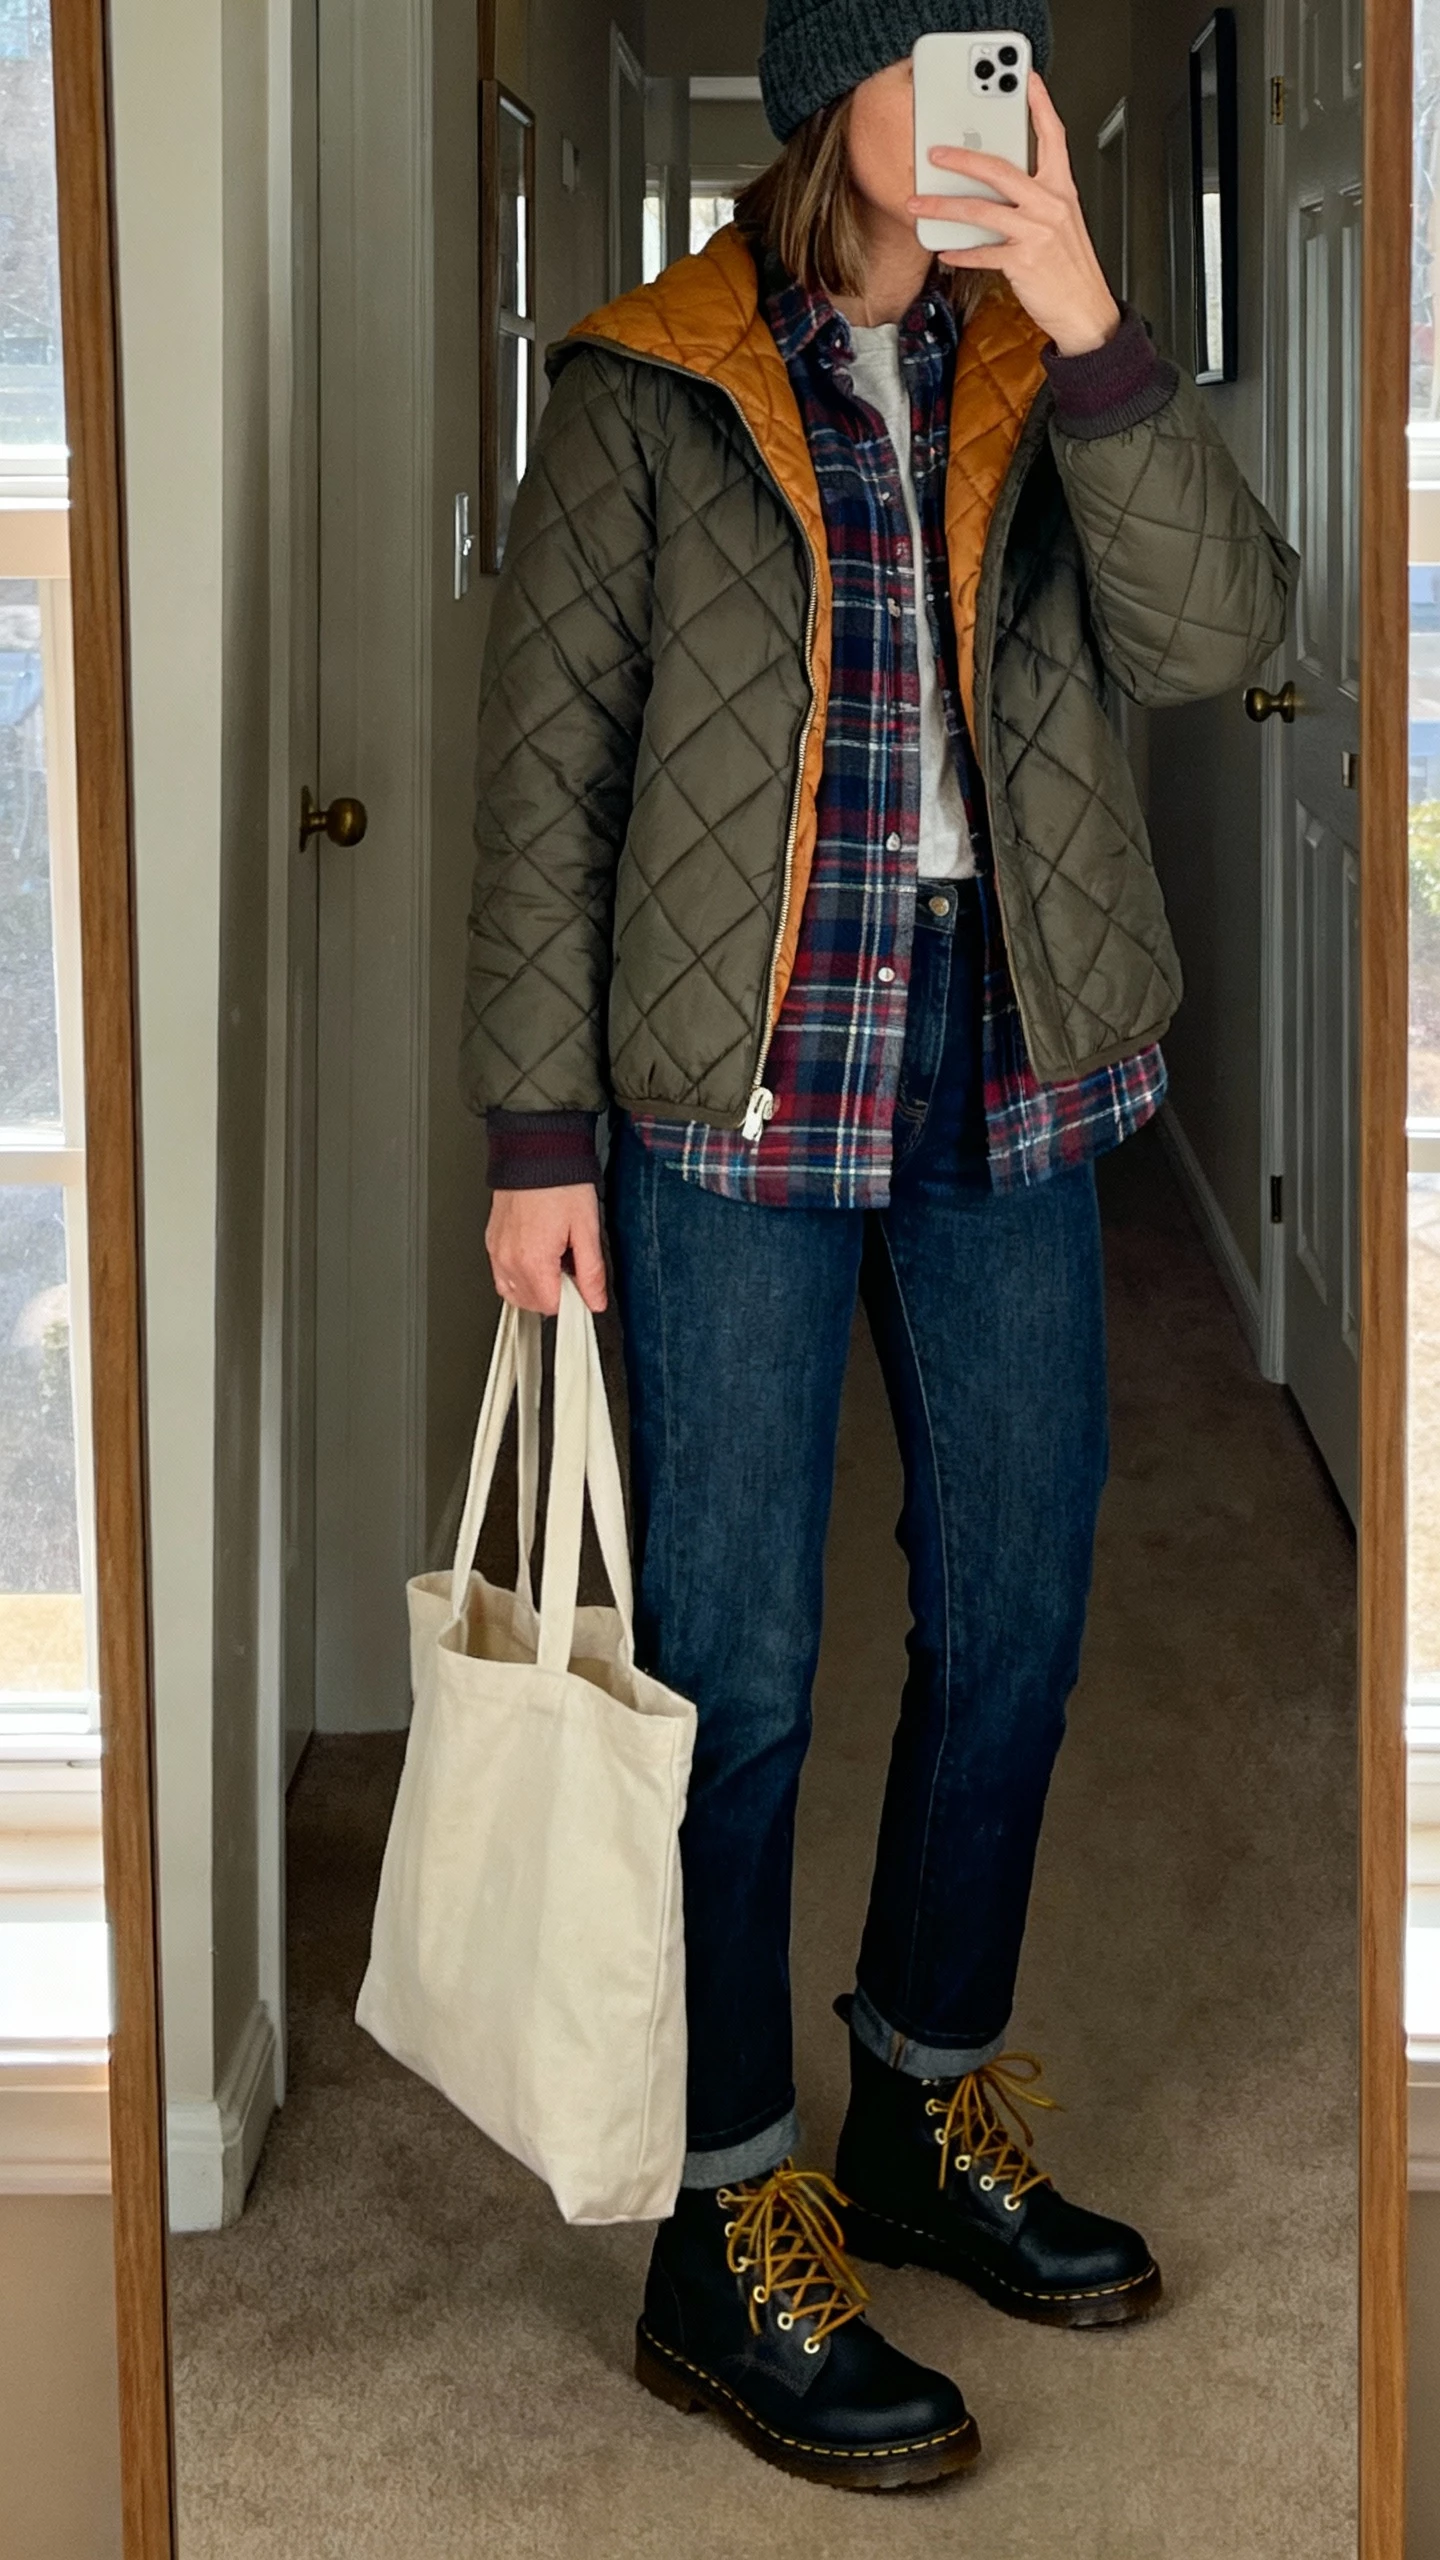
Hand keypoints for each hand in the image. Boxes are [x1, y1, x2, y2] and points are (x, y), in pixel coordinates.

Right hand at [487, 1184, 607, 1316]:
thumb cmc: (560, 1183)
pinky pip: (501, 1276)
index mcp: (533, 1260)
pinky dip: (518, 1276)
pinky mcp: (492, 1242)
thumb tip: (595, 1300)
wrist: (535, 1154)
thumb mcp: (587, 1228)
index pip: (551, 1306)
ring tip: (553, 1263)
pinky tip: (536, 1258)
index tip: (582, 1286)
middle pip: (532, 1303)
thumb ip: (591, 1271)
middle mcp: (509, 1259)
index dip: (572, 1300)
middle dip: (554, 1294)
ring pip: (514, 1294)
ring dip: (535, 1289)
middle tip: (570, 1268)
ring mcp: (497, 1251)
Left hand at [907, 72, 1120, 357]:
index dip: (1041, 105)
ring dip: (944, 208)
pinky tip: (944, 251)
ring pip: (980, 211)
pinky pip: (981, 253)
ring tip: (920, 205)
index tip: (1027, 81)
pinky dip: (960, 253)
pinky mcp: (1023, 262)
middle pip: (1000, 169)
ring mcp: (1036, 232)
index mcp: (1061, 189)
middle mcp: (1049, 205)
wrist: (1085, 309)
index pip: (1053, 136)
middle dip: (962, 160)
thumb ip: (1036, 199)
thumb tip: (997, 188)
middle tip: (935, 154)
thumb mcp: (1062, 222)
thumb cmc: (1071, 267)